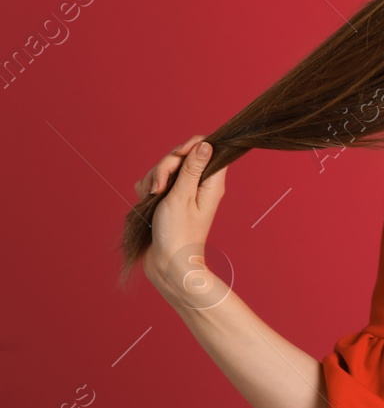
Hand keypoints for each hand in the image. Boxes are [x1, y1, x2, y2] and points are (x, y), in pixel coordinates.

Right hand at [140, 136, 228, 304]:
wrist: (167, 263)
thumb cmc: (178, 233)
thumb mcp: (182, 196)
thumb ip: (192, 168)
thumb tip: (206, 144)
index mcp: (211, 182)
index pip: (207, 148)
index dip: (190, 147)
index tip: (177, 156)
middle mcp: (200, 184)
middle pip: (181, 157)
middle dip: (165, 167)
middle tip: (160, 188)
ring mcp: (184, 191)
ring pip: (166, 170)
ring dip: (154, 179)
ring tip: (153, 198)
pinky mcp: (169, 199)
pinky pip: (156, 183)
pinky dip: (149, 189)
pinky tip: (147, 201)